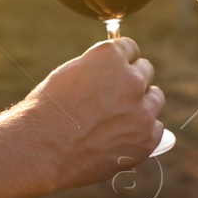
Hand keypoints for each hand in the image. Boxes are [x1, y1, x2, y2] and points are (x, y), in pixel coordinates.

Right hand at [21, 37, 163, 192]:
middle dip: (132, 80)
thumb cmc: (47, 111)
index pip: (130, 48)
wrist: (41, 149)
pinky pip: (156, 129)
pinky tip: (124, 136)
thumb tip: (111, 74)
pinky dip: (143, 131)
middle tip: (116, 95)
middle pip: (146, 71)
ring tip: (121, 117)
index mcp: (110, 57)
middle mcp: (131, 79)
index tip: (115, 70)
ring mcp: (142, 111)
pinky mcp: (145, 140)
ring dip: (142, 104)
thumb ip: (97, 70)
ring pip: (155, 98)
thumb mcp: (69, 74)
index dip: (120, 60)